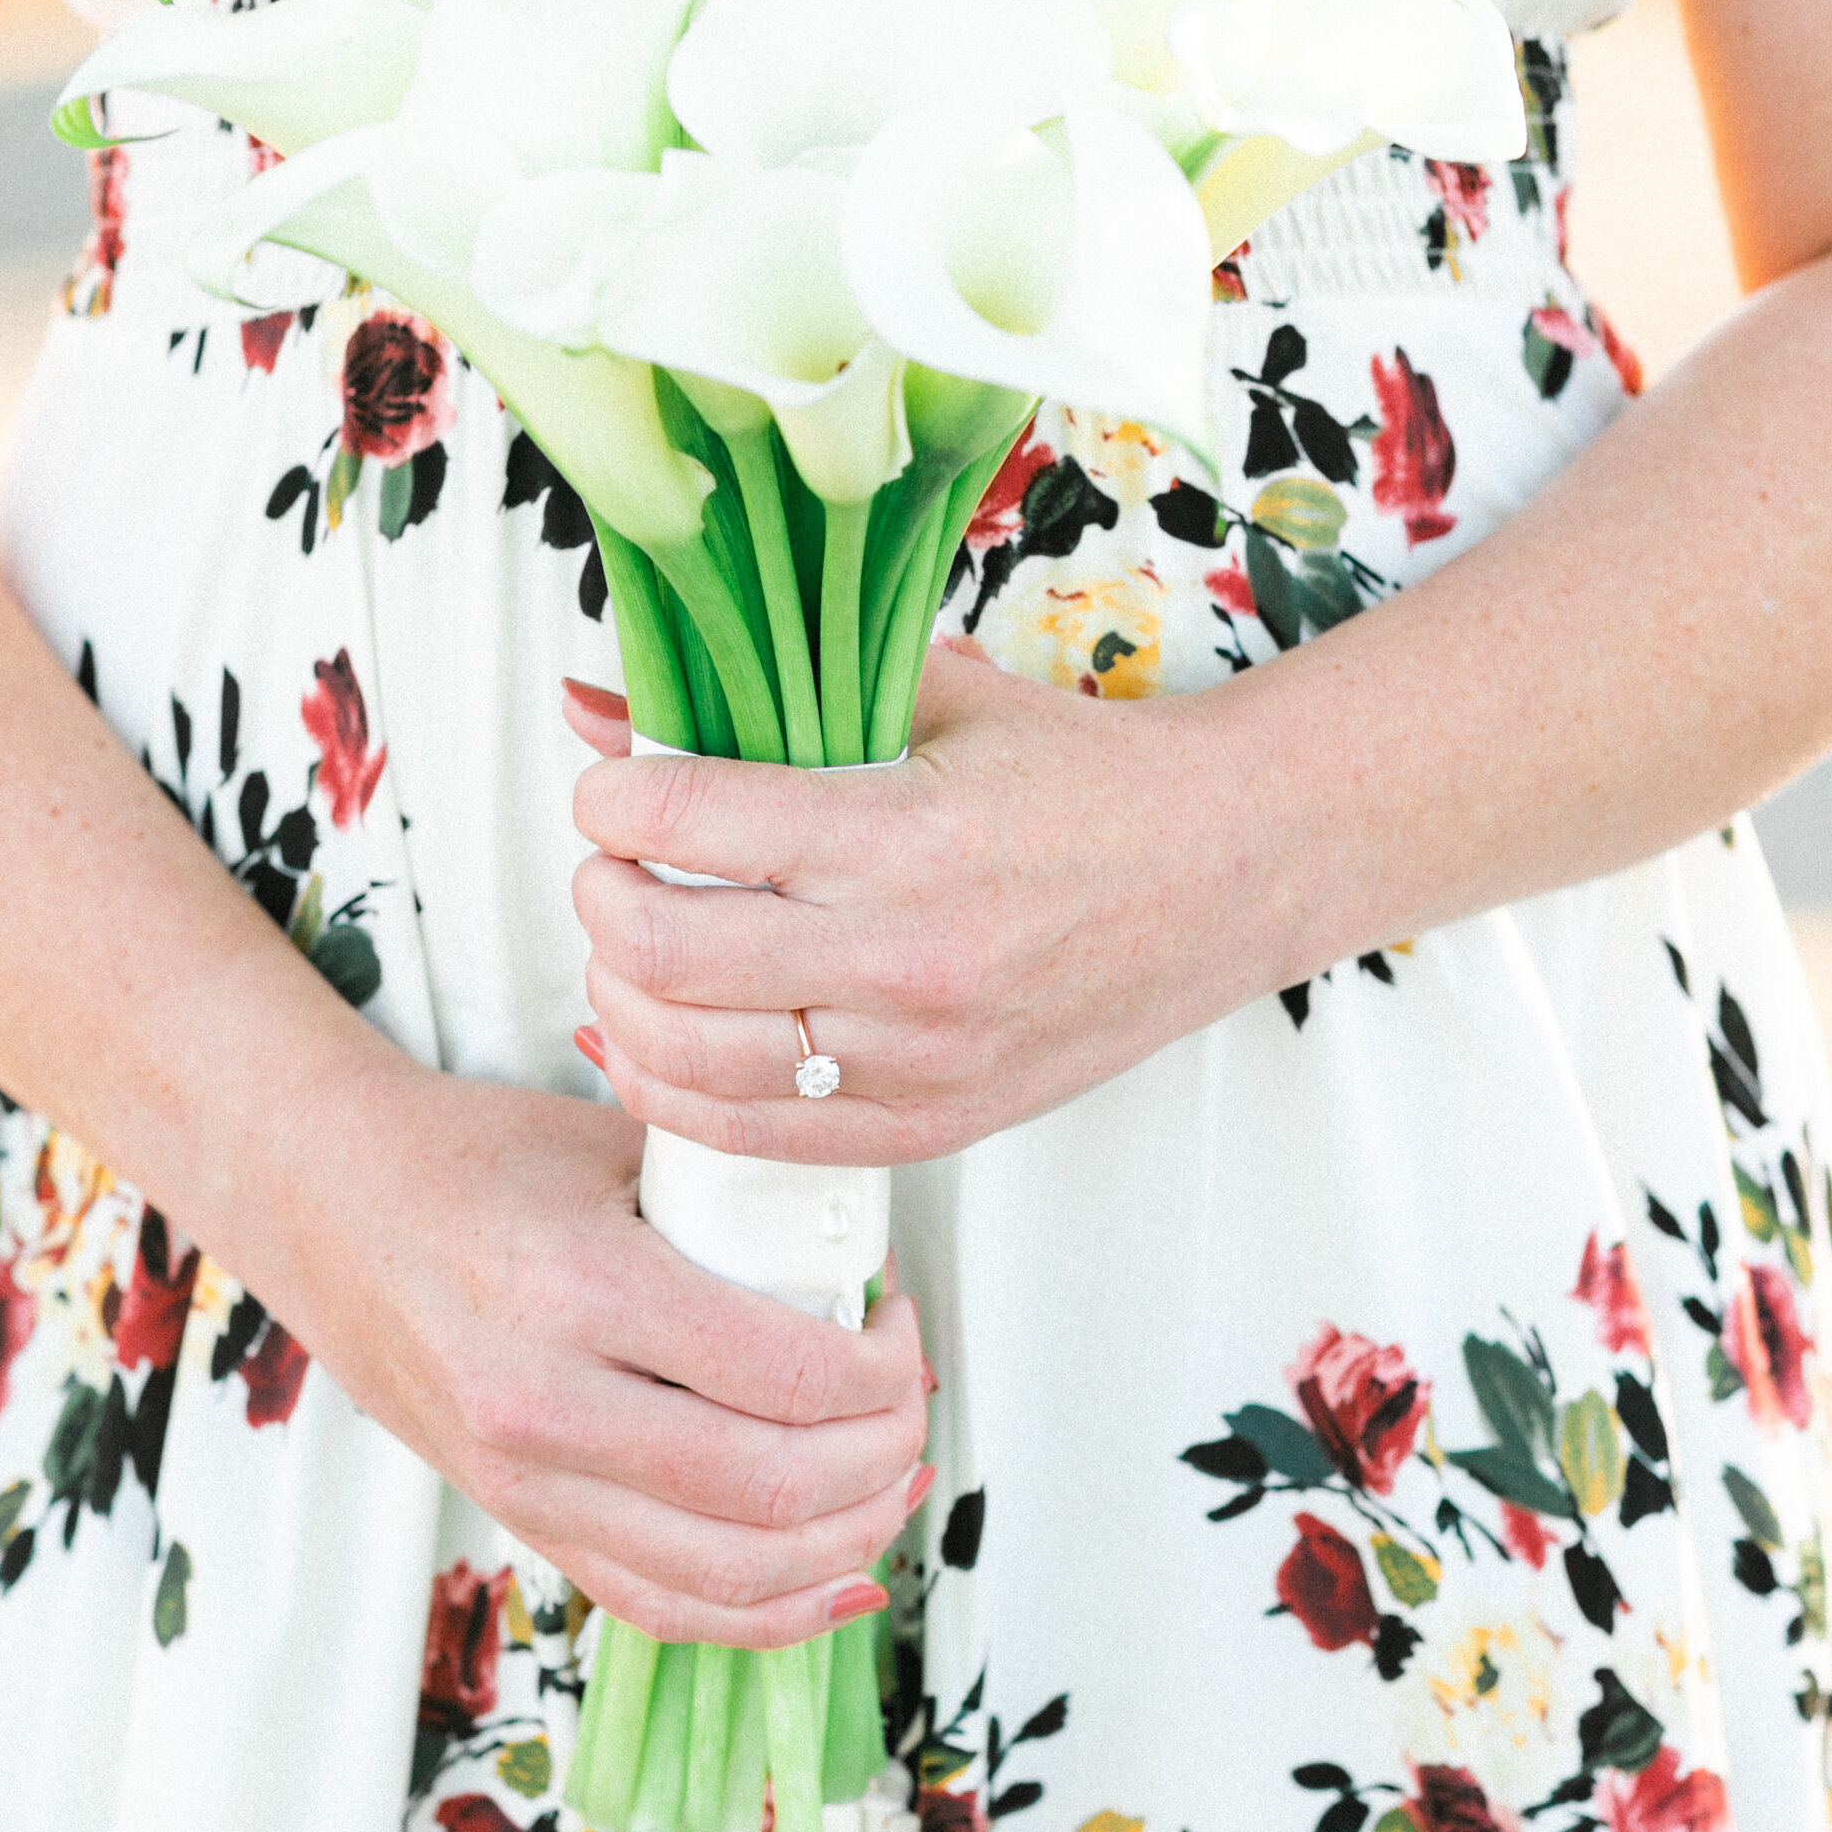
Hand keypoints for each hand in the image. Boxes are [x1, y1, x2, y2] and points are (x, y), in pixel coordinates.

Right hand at [257, 1052, 931, 1647]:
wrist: (326, 1203)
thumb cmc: (473, 1159)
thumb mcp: (615, 1145)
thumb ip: (734, 1207)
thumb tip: (865, 1278)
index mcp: (581, 1287)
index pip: (788, 1374)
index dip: (885, 1366)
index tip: (898, 1321)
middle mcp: (546, 1404)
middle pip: (772, 1490)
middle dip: (883, 1456)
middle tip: (909, 1402)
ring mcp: (526, 1483)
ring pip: (730, 1573)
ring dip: (846, 1540)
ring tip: (890, 1479)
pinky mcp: (522, 1523)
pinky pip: (665, 1606)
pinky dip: (769, 1611)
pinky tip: (836, 1574)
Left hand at [566, 643, 1289, 1162]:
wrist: (1229, 869)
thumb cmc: (1087, 781)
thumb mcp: (934, 699)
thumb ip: (771, 696)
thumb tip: (601, 700)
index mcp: (905, 833)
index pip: (686, 819)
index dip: (613, 798)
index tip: (613, 788)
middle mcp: (906, 958)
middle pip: (660, 948)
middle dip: (601, 895)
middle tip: (613, 863)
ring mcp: (919, 1058)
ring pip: (686, 1058)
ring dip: (621, 995)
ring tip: (633, 945)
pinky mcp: (933, 1123)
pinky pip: (752, 1135)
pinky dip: (674, 1089)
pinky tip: (660, 1037)